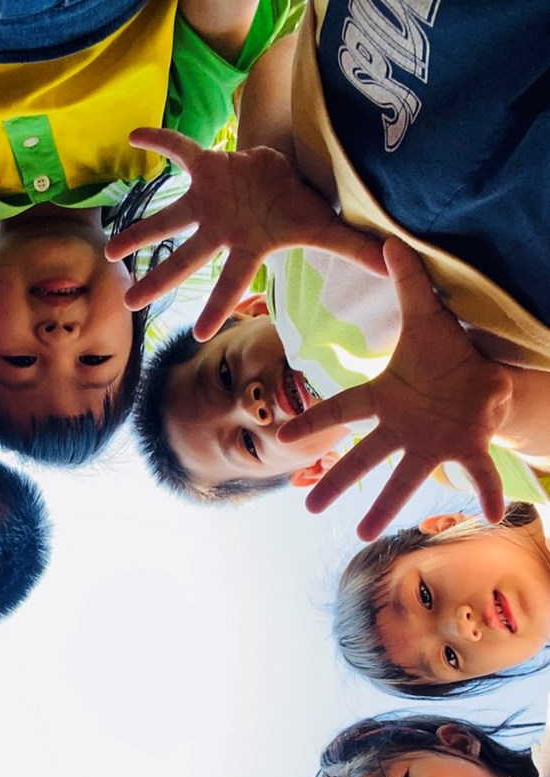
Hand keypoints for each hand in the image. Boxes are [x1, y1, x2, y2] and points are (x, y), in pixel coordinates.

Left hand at [105, 127, 385, 339]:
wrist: (287, 174)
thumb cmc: (299, 208)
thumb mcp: (325, 229)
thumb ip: (352, 250)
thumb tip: (393, 269)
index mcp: (246, 247)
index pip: (231, 281)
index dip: (217, 304)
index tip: (200, 332)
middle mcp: (220, 230)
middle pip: (185, 258)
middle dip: (159, 279)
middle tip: (129, 301)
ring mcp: (209, 201)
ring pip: (168, 217)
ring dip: (140, 232)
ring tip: (111, 249)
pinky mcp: (205, 168)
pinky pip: (179, 152)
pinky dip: (158, 142)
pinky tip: (133, 137)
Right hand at [277, 238, 513, 539]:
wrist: (486, 370)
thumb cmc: (447, 351)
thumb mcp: (426, 315)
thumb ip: (407, 283)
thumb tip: (387, 241)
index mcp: (385, 398)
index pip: (343, 409)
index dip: (314, 421)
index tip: (284, 438)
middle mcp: (400, 429)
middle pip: (364, 457)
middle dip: (337, 482)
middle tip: (309, 508)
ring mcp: (430, 443)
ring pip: (405, 479)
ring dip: (386, 507)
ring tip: (362, 535)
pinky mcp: (465, 447)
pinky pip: (476, 472)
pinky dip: (485, 492)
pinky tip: (491, 514)